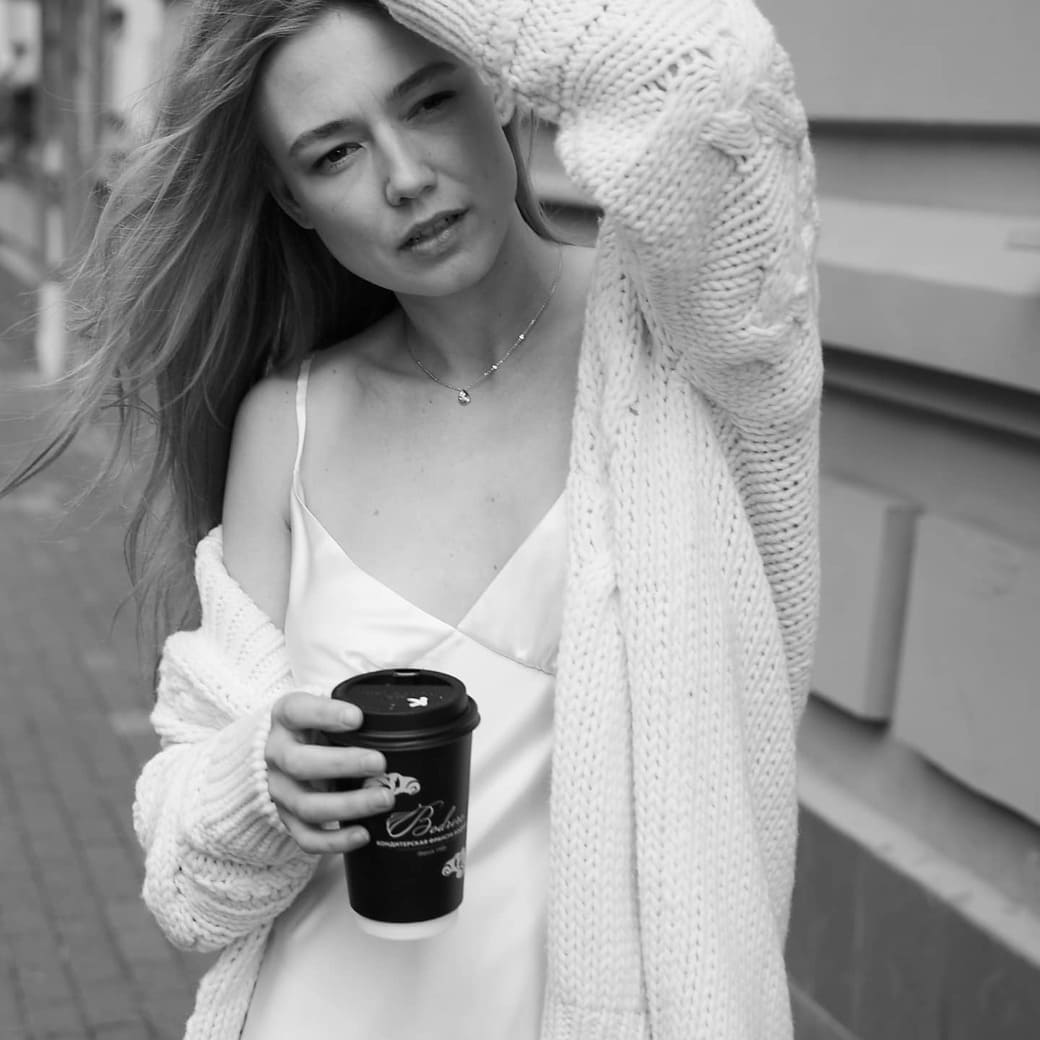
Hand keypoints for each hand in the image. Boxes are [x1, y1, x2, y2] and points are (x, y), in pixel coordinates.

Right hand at [265, 692, 392, 852]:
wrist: (284, 753)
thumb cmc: (315, 727)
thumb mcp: (325, 710)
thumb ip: (350, 714)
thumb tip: (398, 722)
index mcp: (285, 718)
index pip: (296, 711)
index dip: (325, 714)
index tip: (357, 718)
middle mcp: (276, 755)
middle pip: (299, 763)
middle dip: (342, 764)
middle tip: (379, 762)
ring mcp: (280, 790)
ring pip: (307, 804)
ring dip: (349, 805)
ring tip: (384, 799)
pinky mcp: (287, 819)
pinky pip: (306, 837)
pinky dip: (335, 841)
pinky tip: (364, 834)